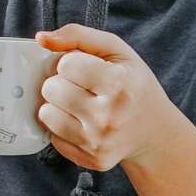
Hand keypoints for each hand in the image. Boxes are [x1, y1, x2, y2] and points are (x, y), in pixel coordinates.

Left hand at [37, 25, 182, 171]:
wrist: (154, 130)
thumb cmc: (133, 84)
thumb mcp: (116, 51)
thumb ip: (78, 36)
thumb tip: (41, 38)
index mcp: (120, 82)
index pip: (65, 64)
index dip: (70, 63)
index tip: (85, 68)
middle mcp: (109, 114)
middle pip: (51, 89)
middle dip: (60, 84)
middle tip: (80, 87)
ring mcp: (98, 140)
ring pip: (45, 114)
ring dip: (56, 106)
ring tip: (78, 104)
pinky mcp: (90, 158)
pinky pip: (52, 137)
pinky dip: (61, 127)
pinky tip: (81, 123)